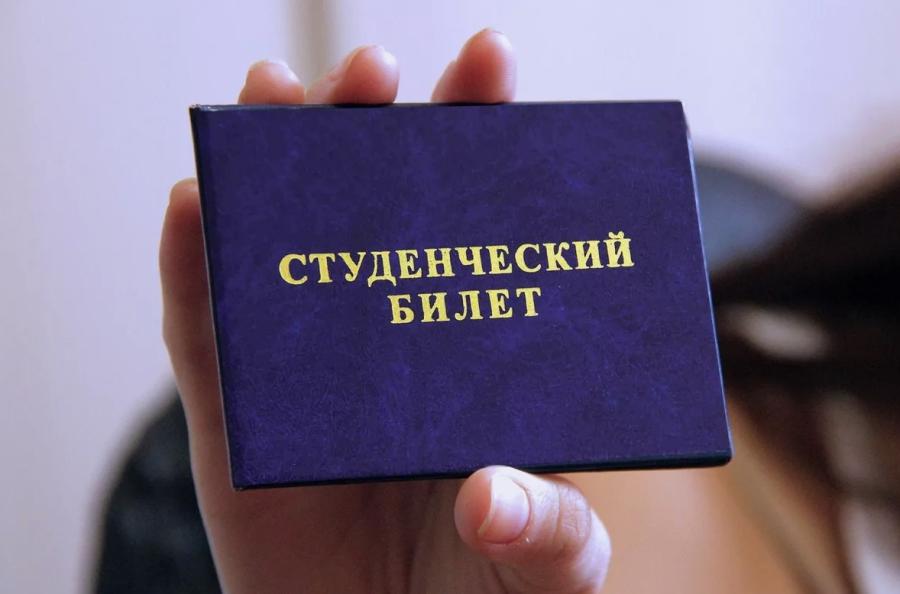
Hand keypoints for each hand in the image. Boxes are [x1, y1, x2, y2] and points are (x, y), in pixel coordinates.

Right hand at [160, 29, 609, 593]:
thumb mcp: (548, 565)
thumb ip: (549, 532)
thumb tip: (488, 495)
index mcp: (466, 348)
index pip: (474, 224)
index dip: (478, 139)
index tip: (488, 63)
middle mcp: (384, 340)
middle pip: (373, 212)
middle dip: (368, 127)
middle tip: (374, 67)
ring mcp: (305, 371)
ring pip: (279, 250)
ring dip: (270, 168)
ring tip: (270, 94)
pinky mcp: (233, 419)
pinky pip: (204, 335)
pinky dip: (193, 268)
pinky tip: (195, 203)